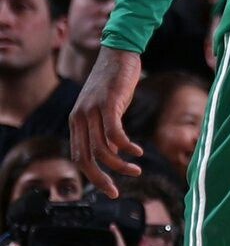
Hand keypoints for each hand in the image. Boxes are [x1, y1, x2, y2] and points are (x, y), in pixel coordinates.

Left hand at [69, 48, 143, 198]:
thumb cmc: (114, 83)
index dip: (92, 176)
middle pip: (86, 159)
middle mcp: (80, 117)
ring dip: (120, 165)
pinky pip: (115, 134)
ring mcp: (92, 110)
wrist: (118, 53)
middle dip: (101, 179)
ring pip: (103, 150)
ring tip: (137, 169)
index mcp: (76, 121)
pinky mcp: (108, 104)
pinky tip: (138, 151)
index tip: (110, 188)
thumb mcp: (106, 109)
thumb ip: (104, 130)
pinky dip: (127, 147)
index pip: (79, 157)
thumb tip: (114, 152)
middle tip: (116, 192)